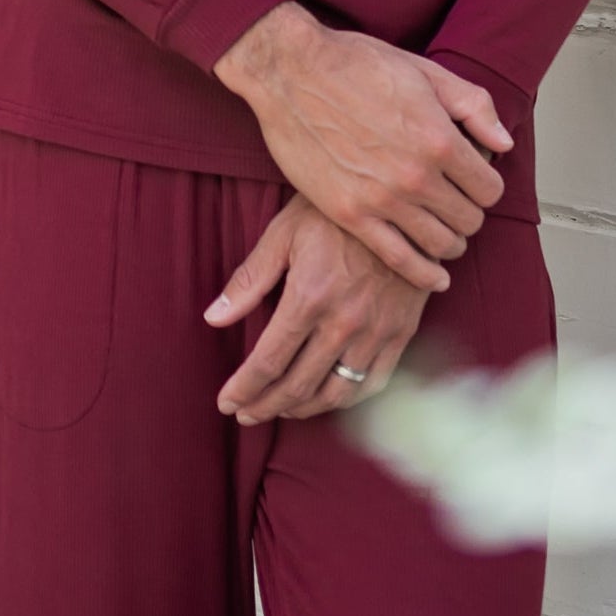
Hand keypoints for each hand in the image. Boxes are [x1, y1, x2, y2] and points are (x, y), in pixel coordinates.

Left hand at [203, 195, 429, 423]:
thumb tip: (212, 319)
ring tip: (281, 410)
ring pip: (336, 393)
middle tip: (245, 414)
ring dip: (303, 410)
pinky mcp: (402, 332)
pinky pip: (374, 383)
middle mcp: (343, 323)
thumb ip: (249, 280)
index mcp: (308, 298)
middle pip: (297, 386)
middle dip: (266, 406)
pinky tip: (327, 398)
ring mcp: (376, 331)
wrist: (401, 201)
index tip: (226, 402)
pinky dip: (347, 399)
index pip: (268, 362)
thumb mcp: (284, 233)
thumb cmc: (333, 212)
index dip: (244, 388)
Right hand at [213, 3, 510, 290]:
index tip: (474, 184)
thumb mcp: (425, 72)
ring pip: (441, 244)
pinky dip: (424, 274)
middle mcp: (417, 176)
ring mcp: (383, 199)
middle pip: (469, 220)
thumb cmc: (355, 64)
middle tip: (456, 206)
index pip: (490, 190)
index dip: (486, 187)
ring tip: (442, 230)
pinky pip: (400, 260)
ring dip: (449, 242)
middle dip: (468, 214)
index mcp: (441, 140)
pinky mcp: (350, 214)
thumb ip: (473, 106)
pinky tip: (434, 276)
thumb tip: (504, 143)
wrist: (291, 71)